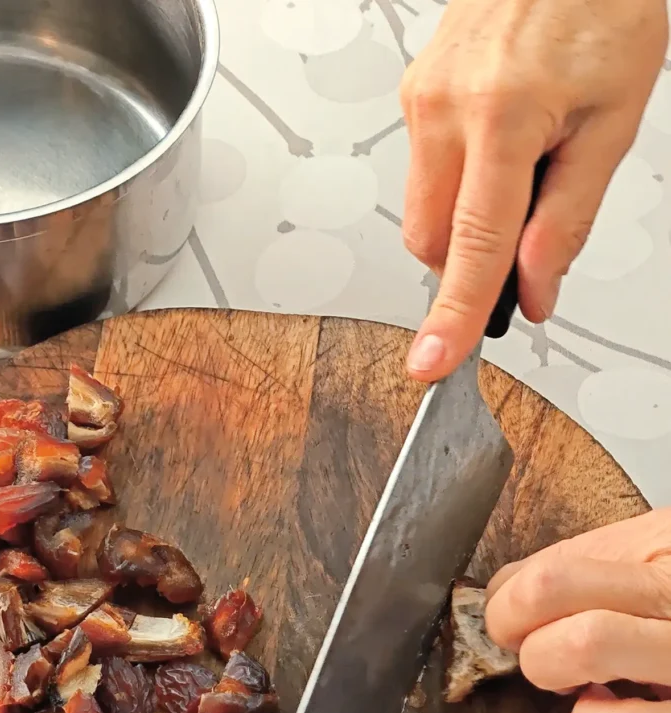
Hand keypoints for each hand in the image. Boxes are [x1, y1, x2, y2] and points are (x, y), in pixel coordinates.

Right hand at [400, 0, 666, 380]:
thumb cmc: (603, 9)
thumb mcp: (613, 123)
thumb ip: (568, 220)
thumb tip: (535, 290)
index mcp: (502, 113)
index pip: (474, 245)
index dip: (454, 314)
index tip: (433, 361)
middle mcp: (445, 104)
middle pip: (429, 240)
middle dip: (468, 263)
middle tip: (525, 237)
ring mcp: (422, 95)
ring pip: (421, 209)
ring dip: (465, 221)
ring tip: (523, 166)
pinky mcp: (415, 90)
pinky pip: (423, 170)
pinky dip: (459, 185)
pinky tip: (501, 144)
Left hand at [485, 510, 670, 712]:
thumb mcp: (657, 544)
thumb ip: (583, 560)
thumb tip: (504, 589)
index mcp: (667, 550)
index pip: (554, 572)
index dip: (508, 600)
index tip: (505, 612)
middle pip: (560, 600)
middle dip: (520, 634)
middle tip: (526, 641)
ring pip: (588, 646)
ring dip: (550, 667)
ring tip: (564, 670)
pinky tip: (603, 707)